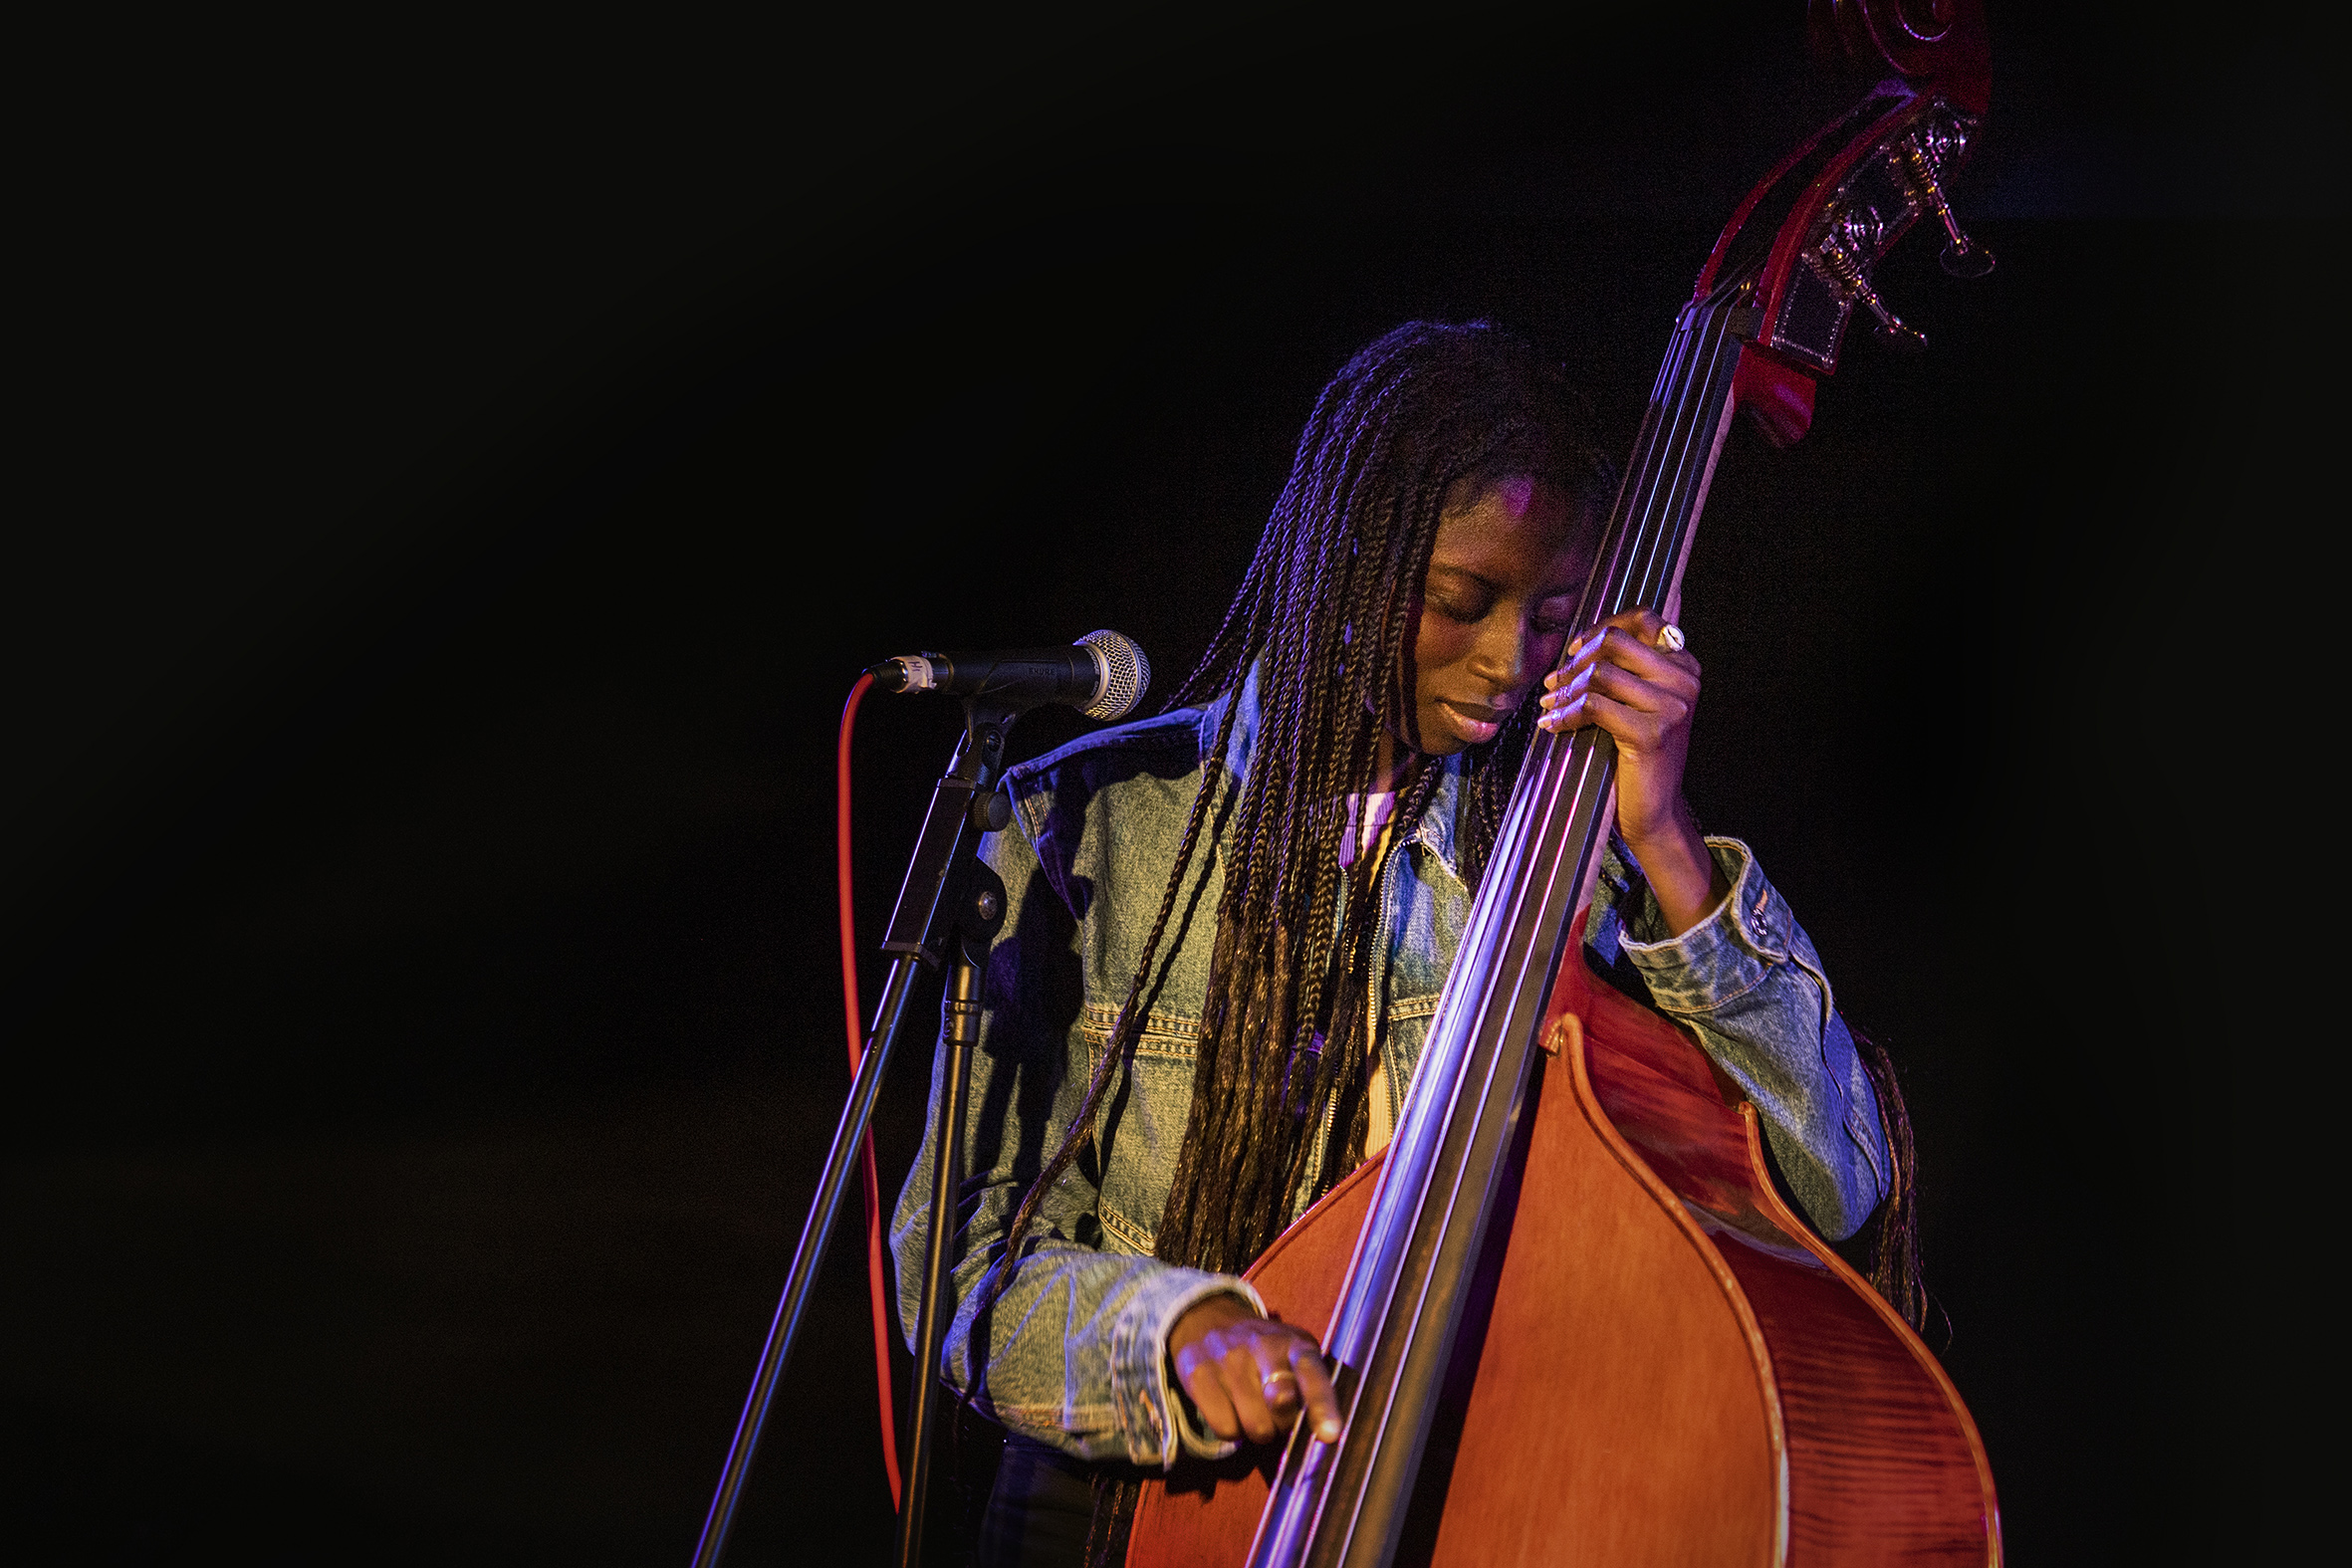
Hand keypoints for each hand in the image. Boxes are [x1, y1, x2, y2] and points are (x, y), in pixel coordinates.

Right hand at [1168, 1295, 1341, 1446]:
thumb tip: (1324, 1432)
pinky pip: (1224, 1428)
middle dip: (1283, 1423)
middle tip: (1277, 1416)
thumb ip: (1311, 1389)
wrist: (1211, 1321)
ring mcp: (1227, 1358)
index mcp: (1294, 1343)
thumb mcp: (1295, 1359)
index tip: (1329, 1434)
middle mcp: (1260, 1344)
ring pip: (1253, 1425)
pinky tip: (1230, 1409)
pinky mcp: (1198, 1373)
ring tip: (1252, 1409)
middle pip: (1280, 1404)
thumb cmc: (1266, 1355)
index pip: (1311, 1372)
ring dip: (1257, 1430)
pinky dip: (1231, 1430)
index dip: (1322, 1404)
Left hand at [1536, 607, 1726, 934]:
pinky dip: (1565, 714)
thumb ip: (1625, 669)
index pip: (1645, 620)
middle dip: (1576, 660)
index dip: (1603, 627)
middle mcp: (1684, 682)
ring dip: (1565, 688)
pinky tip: (1550, 723)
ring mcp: (1672, 708)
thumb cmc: (1637, 754)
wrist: (1654, 810)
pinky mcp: (1651, 734)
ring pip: (1601, 674)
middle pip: (1616, 644)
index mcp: (1685, 666)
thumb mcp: (1638, 702)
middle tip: (1553, 682)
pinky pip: (1594, 707)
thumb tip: (1579, 642)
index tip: (1575, 648)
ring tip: (1549, 702)